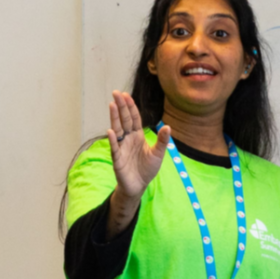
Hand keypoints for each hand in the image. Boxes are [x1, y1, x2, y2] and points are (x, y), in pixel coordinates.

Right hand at [106, 90, 166, 231]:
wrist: (139, 186)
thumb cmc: (147, 169)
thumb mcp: (158, 154)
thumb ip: (162, 140)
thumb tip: (168, 126)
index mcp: (138, 136)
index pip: (134, 118)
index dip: (131, 107)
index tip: (126, 95)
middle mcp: (128, 139)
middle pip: (124, 120)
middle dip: (121, 106)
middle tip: (116, 93)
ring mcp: (122, 148)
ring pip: (117, 129)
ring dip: (115, 117)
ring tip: (112, 104)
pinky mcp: (118, 159)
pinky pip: (115, 147)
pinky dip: (113, 139)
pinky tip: (110, 130)